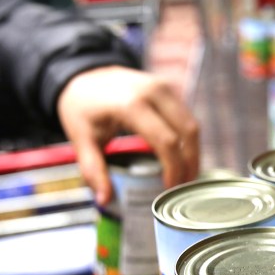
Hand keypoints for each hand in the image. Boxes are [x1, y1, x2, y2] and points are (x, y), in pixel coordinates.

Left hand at [57, 67, 198, 204]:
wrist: (84, 74)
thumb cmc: (82, 107)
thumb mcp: (81, 138)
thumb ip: (94, 169)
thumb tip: (104, 200)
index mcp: (131, 105)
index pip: (165, 141)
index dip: (173, 168)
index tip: (170, 188)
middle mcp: (153, 92)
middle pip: (187, 132)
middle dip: (190, 162)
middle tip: (184, 186)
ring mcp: (163, 87)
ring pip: (191, 123)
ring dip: (193, 151)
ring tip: (185, 175)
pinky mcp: (167, 88)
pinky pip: (185, 116)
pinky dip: (187, 138)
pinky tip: (180, 157)